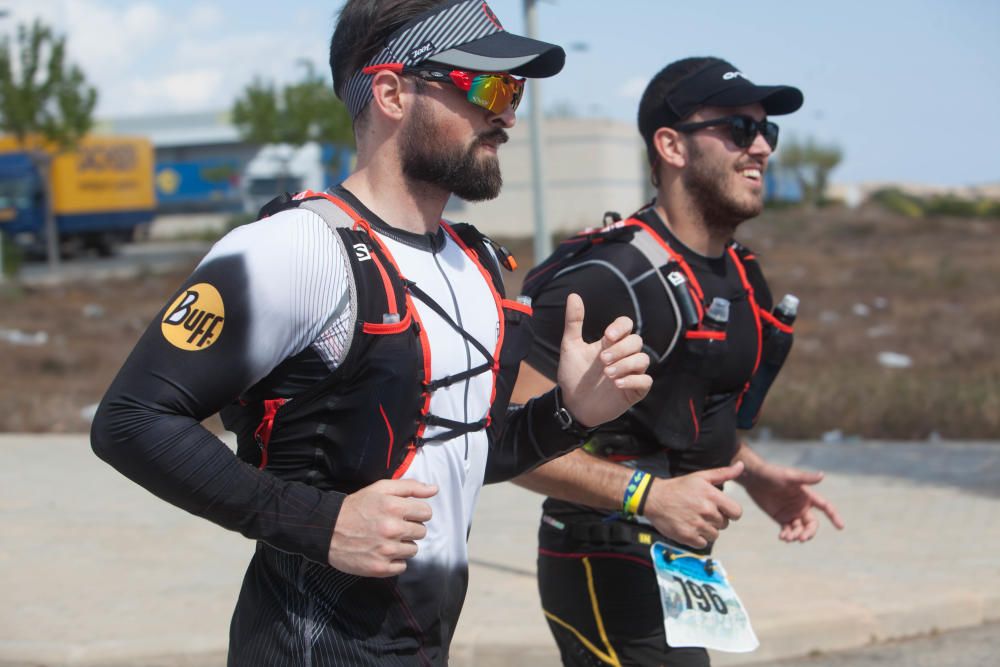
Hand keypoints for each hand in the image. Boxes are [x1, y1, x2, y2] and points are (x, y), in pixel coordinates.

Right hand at [327, 479, 437, 576]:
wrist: (327, 530)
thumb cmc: (355, 507)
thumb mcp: (380, 488)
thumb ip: (410, 487)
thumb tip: (434, 489)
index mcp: (394, 507)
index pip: (426, 513)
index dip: (416, 513)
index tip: (404, 514)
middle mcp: (393, 530)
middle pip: (421, 532)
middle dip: (410, 528)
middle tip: (392, 526)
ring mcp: (387, 551)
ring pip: (413, 550)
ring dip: (402, 545)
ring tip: (385, 539)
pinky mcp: (380, 568)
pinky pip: (402, 566)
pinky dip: (394, 561)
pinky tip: (381, 552)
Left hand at [556, 293, 651, 426]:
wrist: (572, 404)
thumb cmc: (573, 375)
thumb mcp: (570, 347)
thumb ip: (574, 322)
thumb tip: (573, 295)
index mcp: (610, 343)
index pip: (626, 325)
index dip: (621, 327)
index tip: (607, 335)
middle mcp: (623, 355)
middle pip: (636, 341)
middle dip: (621, 348)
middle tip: (602, 360)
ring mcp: (631, 372)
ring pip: (643, 359)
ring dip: (626, 364)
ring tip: (607, 373)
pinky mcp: (634, 390)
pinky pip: (645, 381)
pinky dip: (634, 380)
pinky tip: (617, 383)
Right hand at [643, 463, 744, 548]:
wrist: (654, 498)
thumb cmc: (679, 487)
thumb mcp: (701, 477)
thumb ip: (723, 473)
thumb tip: (741, 465)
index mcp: (712, 495)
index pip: (737, 513)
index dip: (730, 512)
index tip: (721, 509)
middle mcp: (706, 511)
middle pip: (724, 524)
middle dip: (715, 519)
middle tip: (700, 512)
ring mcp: (697, 525)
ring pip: (714, 535)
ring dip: (707, 530)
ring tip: (694, 519)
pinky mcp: (687, 536)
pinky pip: (703, 543)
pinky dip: (697, 538)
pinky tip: (689, 527)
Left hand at [742, 463, 844, 541]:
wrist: (754, 478)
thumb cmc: (773, 474)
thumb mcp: (789, 476)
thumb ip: (805, 478)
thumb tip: (822, 475)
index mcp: (808, 496)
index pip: (825, 507)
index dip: (834, 516)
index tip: (841, 527)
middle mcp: (802, 506)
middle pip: (812, 524)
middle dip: (809, 532)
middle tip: (801, 538)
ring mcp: (792, 513)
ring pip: (800, 529)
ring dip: (796, 535)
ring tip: (788, 538)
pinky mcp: (780, 518)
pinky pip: (787, 530)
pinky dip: (787, 535)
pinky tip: (782, 537)